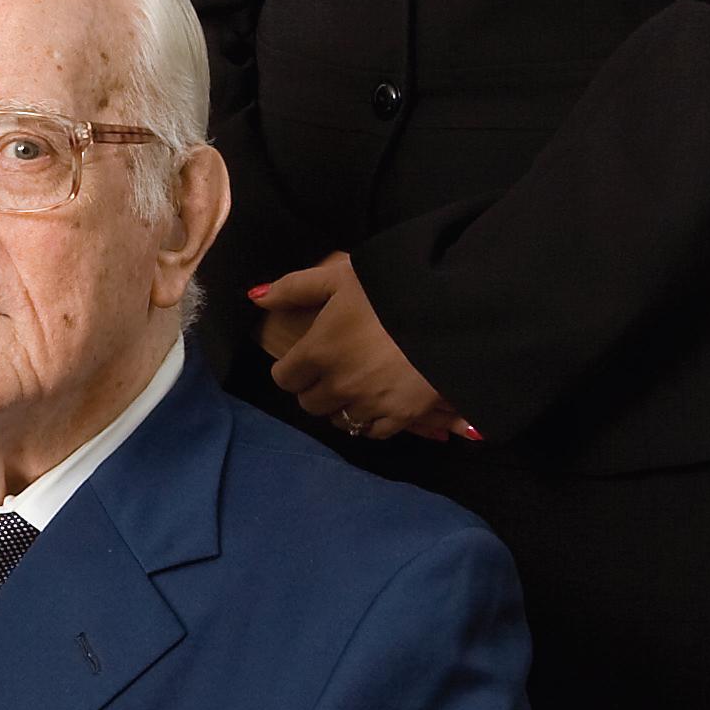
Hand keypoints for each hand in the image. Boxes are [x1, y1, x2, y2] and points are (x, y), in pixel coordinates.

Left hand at [246, 254, 464, 441]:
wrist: (453, 310)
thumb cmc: (391, 288)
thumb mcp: (340, 277)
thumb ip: (295, 288)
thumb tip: (256, 299)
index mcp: (319, 351)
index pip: (285, 378)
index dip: (291, 368)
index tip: (304, 358)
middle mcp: (338, 385)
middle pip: (309, 403)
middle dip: (314, 388)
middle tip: (331, 369)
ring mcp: (370, 404)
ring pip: (339, 420)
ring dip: (341, 406)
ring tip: (356, 386)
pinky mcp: (401, 417)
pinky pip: (373, 432)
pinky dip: (370, 421)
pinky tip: (378, 402)